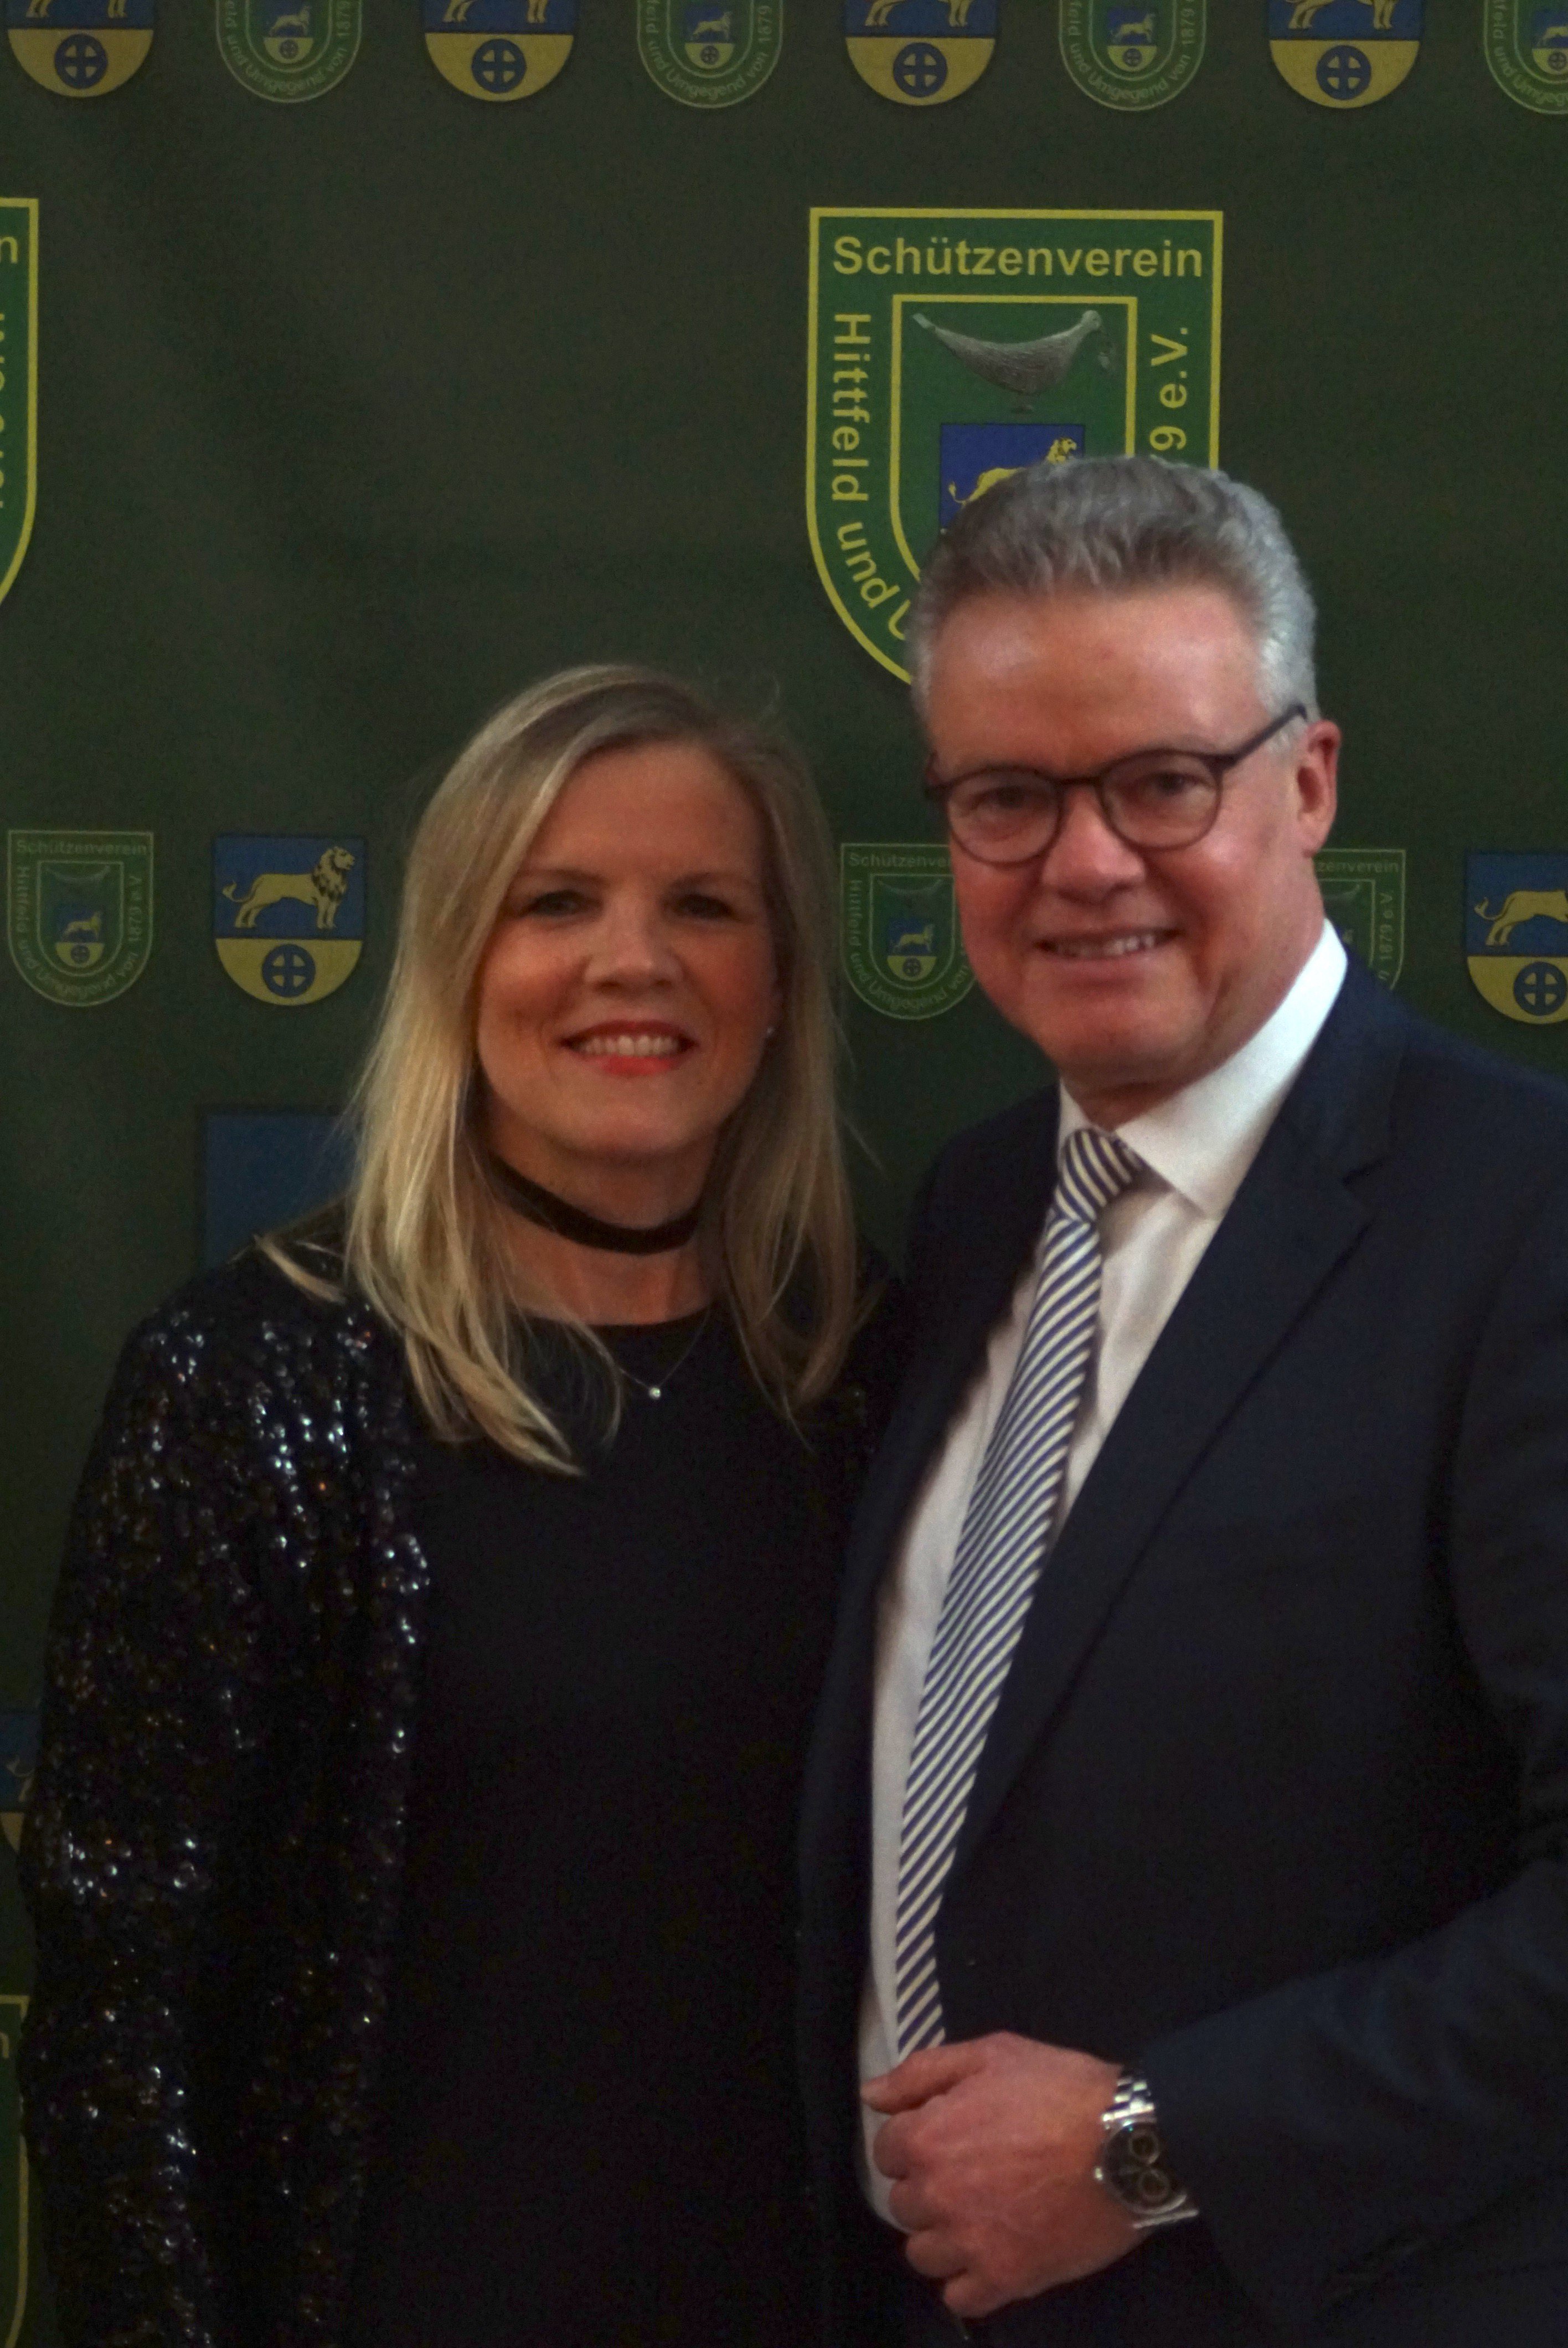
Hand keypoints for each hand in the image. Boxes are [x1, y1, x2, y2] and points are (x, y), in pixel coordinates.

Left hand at [862, 2033, 1139, 2318]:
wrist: (1129, 2144)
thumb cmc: (1061, 2090)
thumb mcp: (992, 2054)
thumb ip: (923, 2072)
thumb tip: (871, 2095)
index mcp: (928, 2138)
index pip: (887, 2152)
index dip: (915, 2140)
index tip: (947, 2137)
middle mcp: (938, 2196)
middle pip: (903, 2204)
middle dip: (928, 2187)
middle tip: (969, 2174)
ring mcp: (970, 2243)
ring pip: (923, 2255)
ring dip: (942, 2236)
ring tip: (979, 2217)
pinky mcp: (1006, 2279)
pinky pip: (960, 2297)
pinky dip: (969, 2281)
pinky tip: (992, 2255)